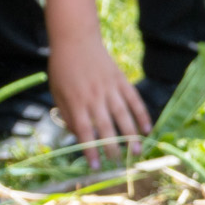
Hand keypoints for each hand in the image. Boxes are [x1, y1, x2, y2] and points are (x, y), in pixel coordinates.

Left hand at [46, 28, 146, 155]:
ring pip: (123, 115)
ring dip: (131, 135)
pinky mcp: (121, 80)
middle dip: (113, 147)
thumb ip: (67, 114)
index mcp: (76, 102)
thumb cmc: (62, 68)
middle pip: (106, 127)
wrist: (75, 39)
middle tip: (119, 163)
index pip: (85, 131)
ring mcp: (109, 88)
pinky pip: (134, 100)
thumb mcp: (57, 92)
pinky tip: (147, 129)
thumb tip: (80, 136)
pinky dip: (142, 114)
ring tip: (136, 152)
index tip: (96, 166)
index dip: (91, 150)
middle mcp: (94, 97)